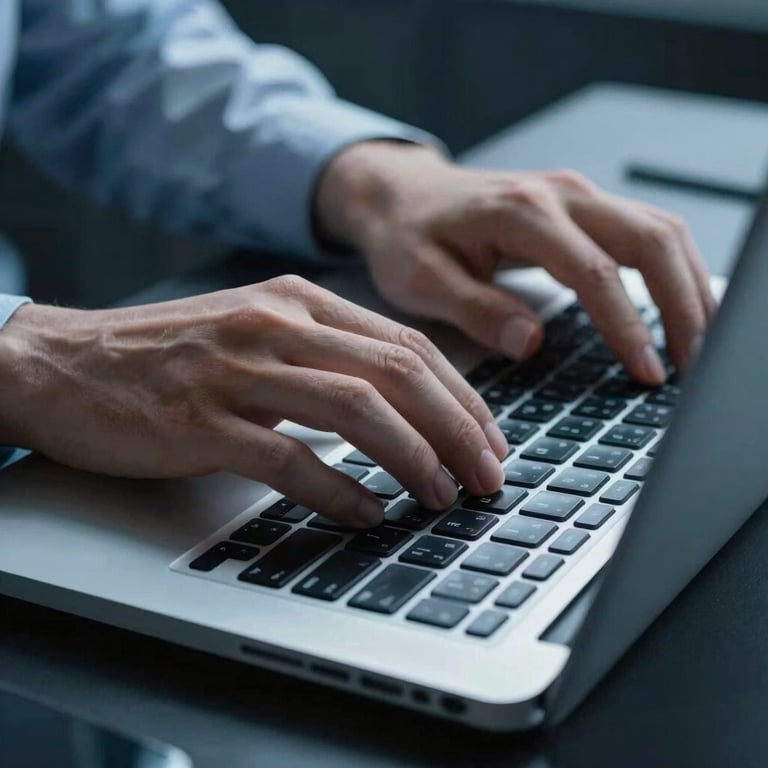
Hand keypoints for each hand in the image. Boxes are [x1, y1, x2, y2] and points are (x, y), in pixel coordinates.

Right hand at [0, 277, 508, 526]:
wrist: (67, 363)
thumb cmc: (171, 354)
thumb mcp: (258, 331)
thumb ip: (326, 354)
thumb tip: (403, 404)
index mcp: (298, 300)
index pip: (406, 345)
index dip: (461, 396)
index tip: (490, 440)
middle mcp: (276, 324)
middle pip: (397, 372)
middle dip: (456, 429)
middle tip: (488, 476)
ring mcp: (237, 369)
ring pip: (355, 408)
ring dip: (412, 458)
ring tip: (441, 497)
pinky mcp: (201, 420)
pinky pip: (287, 456)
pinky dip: (337, 490)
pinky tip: (365, 514)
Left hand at [315, 142, 716, 383]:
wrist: (402, 196)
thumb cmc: (407, 236)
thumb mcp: (421, 279)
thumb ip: (476, 308)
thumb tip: (530, 342)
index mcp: (520, 212)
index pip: (594, 272)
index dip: (627, 325)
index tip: (646, 371)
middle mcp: (561, 194)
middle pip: (651, 240)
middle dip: (684, 305)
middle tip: (694, 365)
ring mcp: (577, 195)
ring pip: (660, 231)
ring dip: (689, 286)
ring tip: (700, 343)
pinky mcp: (583, 207)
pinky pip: (645, 232)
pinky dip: (672, 270)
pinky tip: (679, 308)